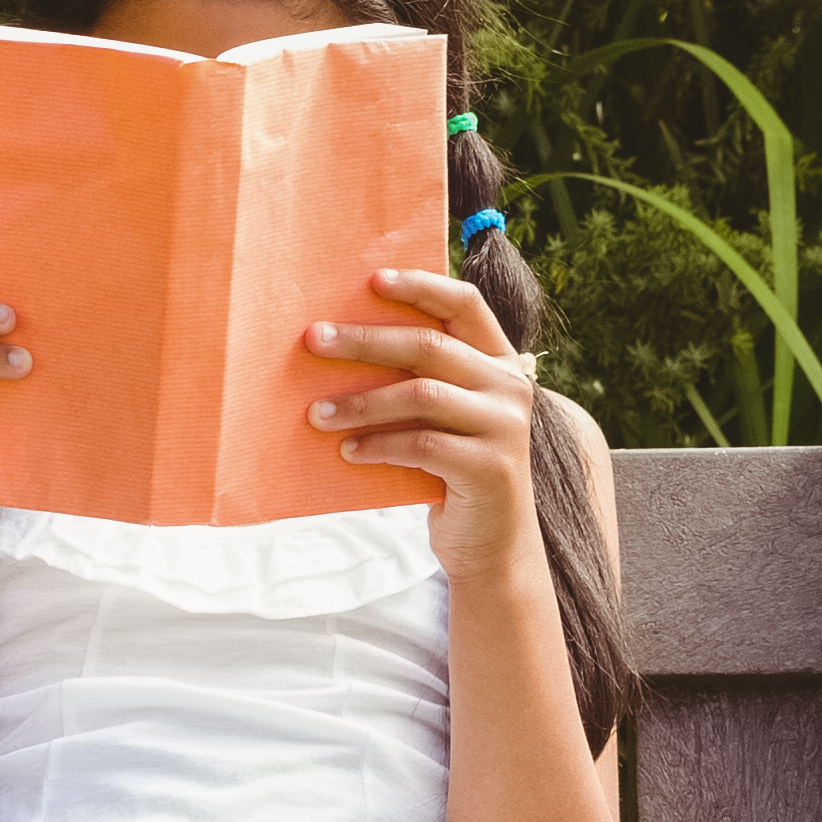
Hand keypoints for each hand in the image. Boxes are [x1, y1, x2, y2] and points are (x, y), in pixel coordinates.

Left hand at [306, 269, 551, 583]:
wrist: (490, 541)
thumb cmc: (448, 471)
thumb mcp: (439, 419)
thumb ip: (415, 382)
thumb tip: (337, 348)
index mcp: (498, 361)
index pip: (464, 304)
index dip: (420, 286)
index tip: (371, 280)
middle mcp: (508, 384)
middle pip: (428, 346)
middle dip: (364, 341)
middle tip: (312, 340)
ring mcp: (505, 425)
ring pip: (421, 394)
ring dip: (360, 402)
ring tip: (316, 414)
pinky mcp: (490, 465)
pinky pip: (422, 444)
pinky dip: (378, 445)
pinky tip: (347, 452)